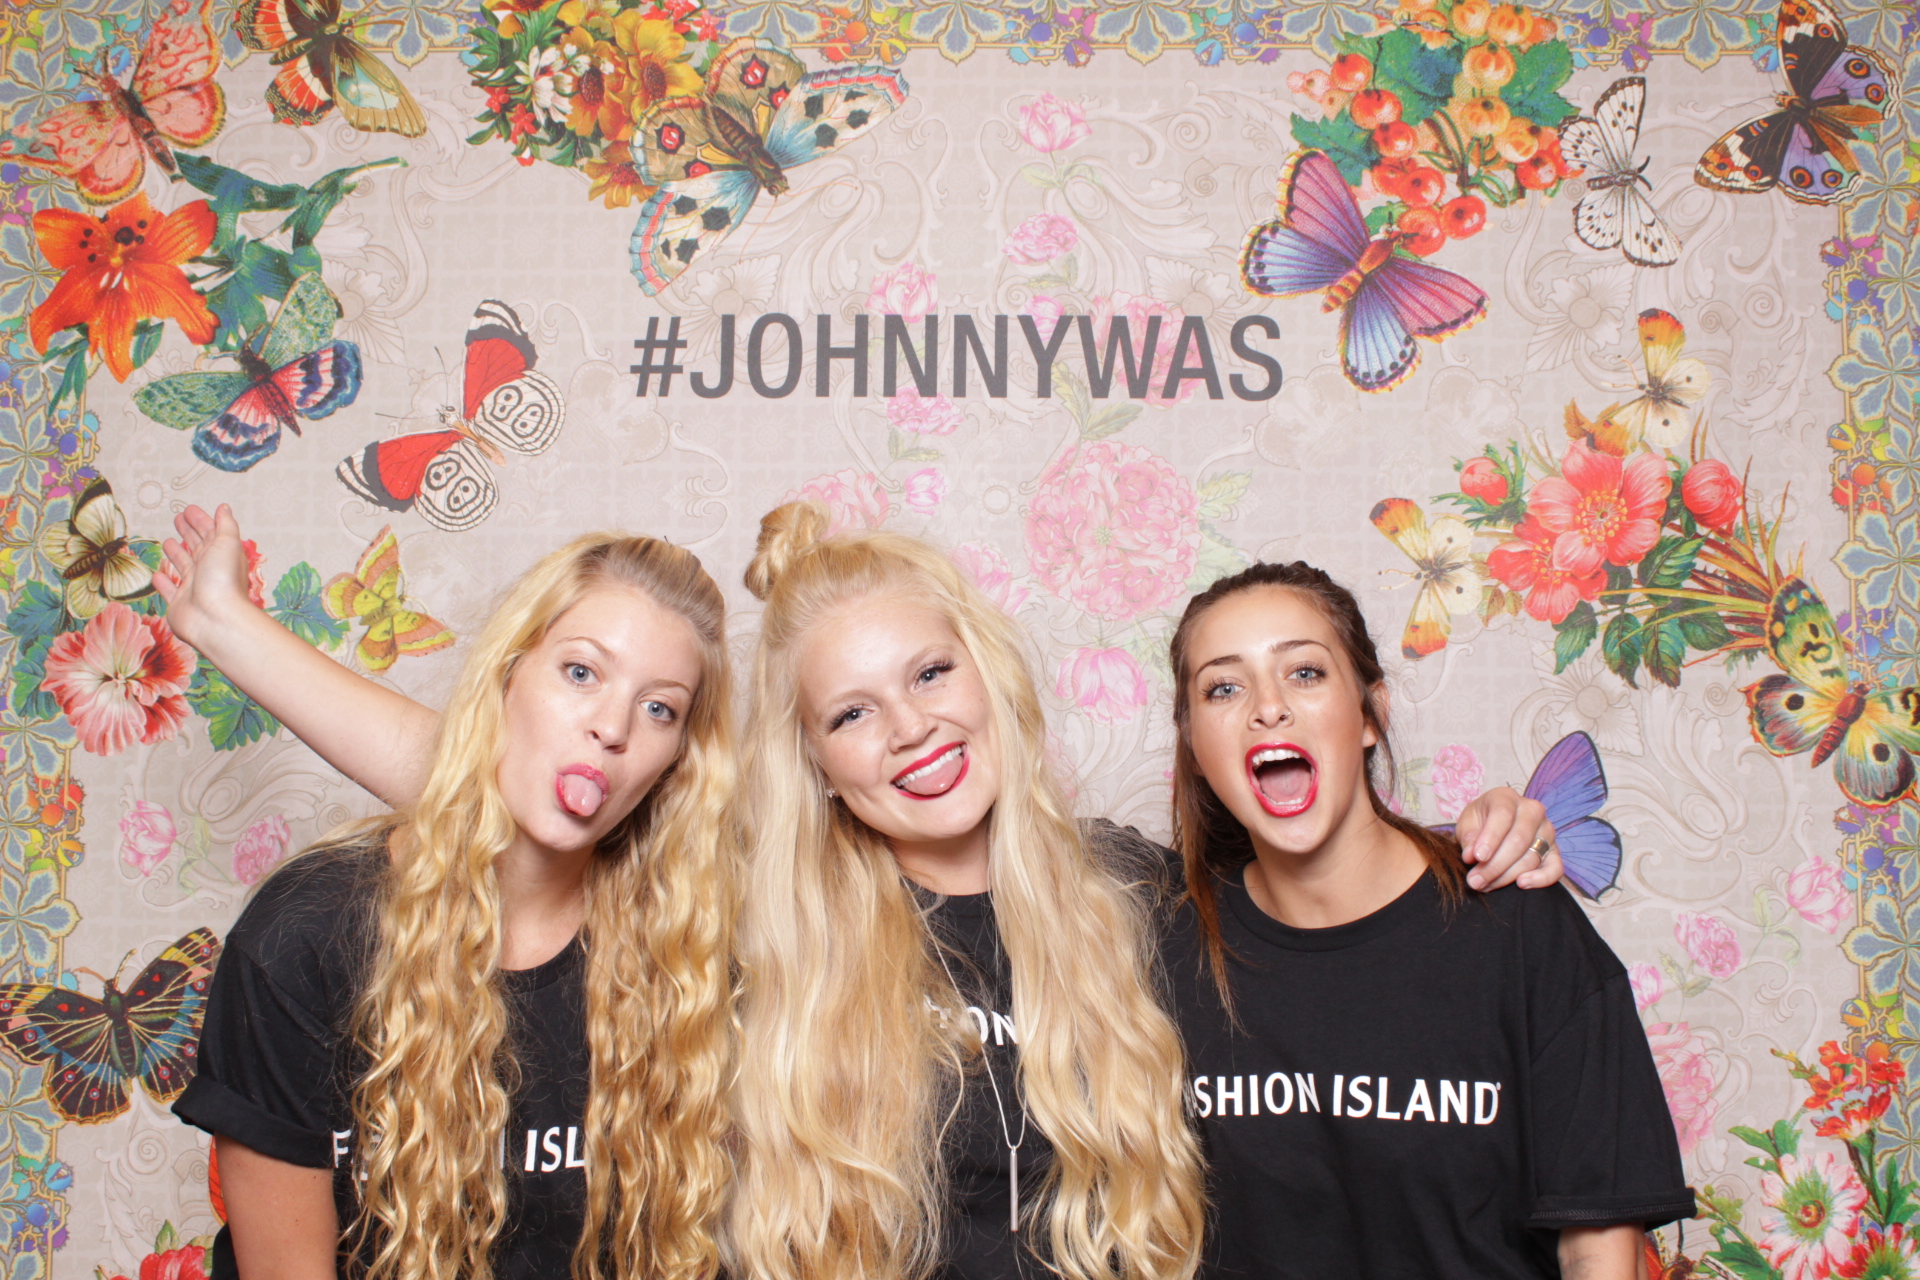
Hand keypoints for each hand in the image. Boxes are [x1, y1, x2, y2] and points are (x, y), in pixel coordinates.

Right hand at [153, 504, 254, 653]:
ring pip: (183, 566)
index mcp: (221, 555)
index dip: (200, 520)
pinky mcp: (180, 604)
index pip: (210, 533)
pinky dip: (163, 583)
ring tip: (168, 542)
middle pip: (197, 546)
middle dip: (188, 532)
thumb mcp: (227, 543)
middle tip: (179, 519)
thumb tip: (224, 508)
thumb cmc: (223, 581)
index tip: (190, 509)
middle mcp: (209, 570)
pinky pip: (169, 591)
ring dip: (176, 554)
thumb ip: (225, 525)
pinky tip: (157, 576)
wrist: (215, 618)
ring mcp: (194, 587)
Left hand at [1454, 786, 1559, 890]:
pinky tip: (1522, 884)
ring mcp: (1547, 830)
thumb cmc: (1478, 824)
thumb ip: (1469, 838)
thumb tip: (1472, 856)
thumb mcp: (1466, 825)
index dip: (1490, 838)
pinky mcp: (1554, 851)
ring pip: (1531, 857)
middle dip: (1494, 865)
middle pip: (1518, 840)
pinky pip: (1556, 868)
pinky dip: (1541, 879)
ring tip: (1484, 885)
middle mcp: (1532, 810)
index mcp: (1506, 797)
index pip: (1503, 815)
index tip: (1477, 858)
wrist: (1492, 828)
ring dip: (1506, 876)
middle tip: (1475, 881)